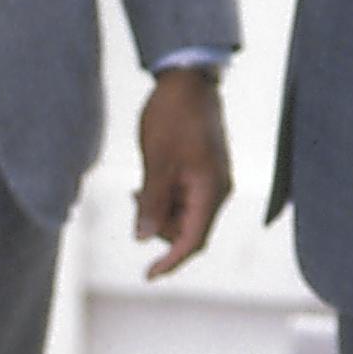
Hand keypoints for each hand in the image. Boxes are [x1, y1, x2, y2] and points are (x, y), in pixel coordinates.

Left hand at [133, 66, 231, 278]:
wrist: (188, 79)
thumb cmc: (174, 116)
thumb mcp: (157, 161)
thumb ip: (152, 202)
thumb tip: (143, 238)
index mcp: (211, 190)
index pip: (193, 240)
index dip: (171, 261)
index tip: (149, 275)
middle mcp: (217, 190)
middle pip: (188, 230)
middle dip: (159, 226)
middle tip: (135, 199)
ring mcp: (212, 179)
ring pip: (184, 214)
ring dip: (159, 210)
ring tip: (139, 187)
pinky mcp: (204, 170)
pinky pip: (184, 197)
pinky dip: (165, 197)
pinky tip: (148, 181)